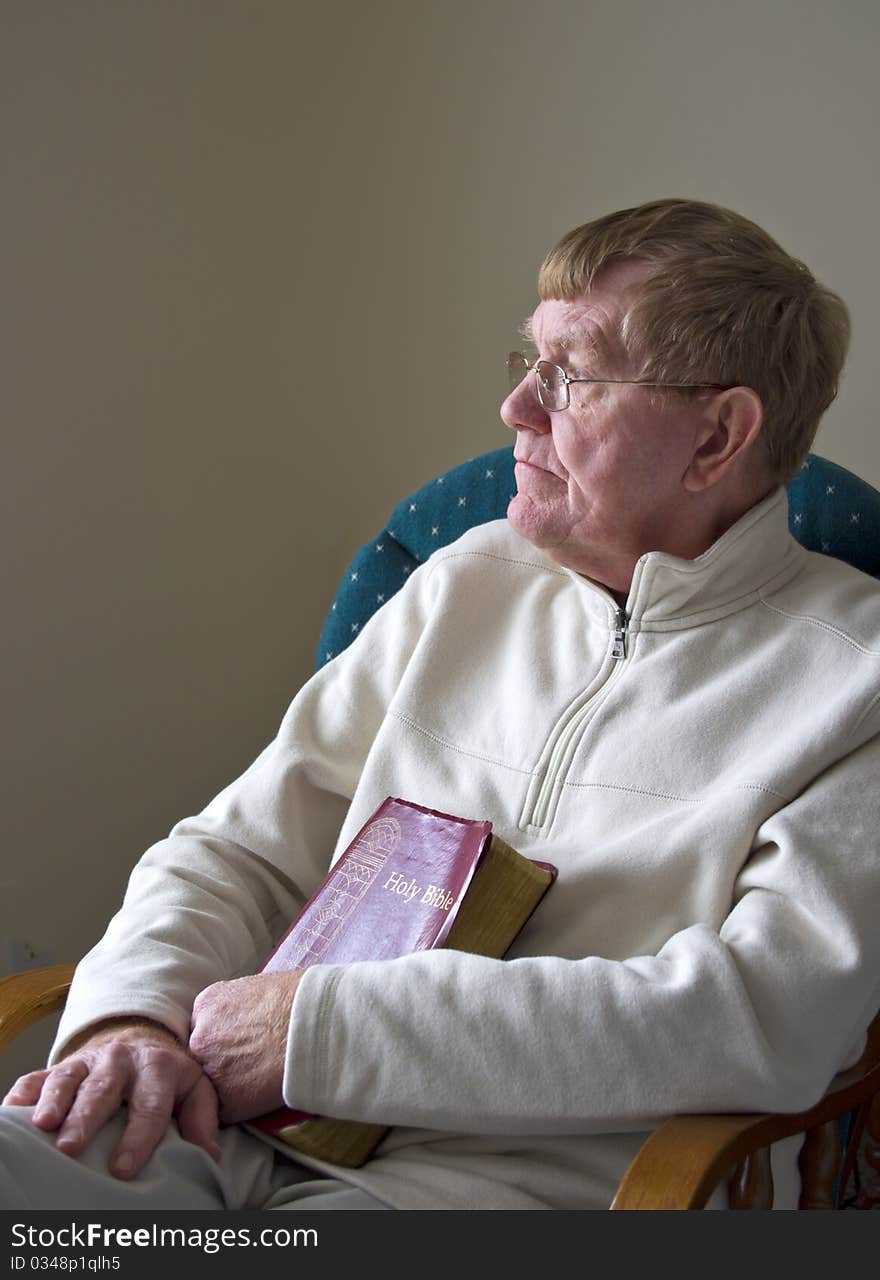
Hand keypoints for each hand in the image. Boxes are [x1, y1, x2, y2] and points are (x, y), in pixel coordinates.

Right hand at [2, 1018, 219, 1178]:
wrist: (140, 1039)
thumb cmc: (167, 1078)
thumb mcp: (194, 1089)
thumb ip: (201, 1119)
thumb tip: (209, 1156)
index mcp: (158, 1068)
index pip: (150, 1104)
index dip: (138, 1137)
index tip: (123, 1169)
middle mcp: (121, 1060)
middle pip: (103, 1090)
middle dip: (86, 1118)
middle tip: (70, 1148)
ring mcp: (87, 1061)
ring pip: (67, 1078)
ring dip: (54, 1102)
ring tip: (41, 1127)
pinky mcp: (61, 1065)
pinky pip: (36, 1077)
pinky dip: (23, 1095)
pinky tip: (12, 1114)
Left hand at [189, 971, 302, 1124]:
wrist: (315, 1025)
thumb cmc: (299, 999)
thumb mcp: (257, 987)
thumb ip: (238, 1006)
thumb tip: (244, 1021)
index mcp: (206, 1004)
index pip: (203, 1028)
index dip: (223, 1039)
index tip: (241, 1044)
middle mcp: (200, 1037)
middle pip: (201, 1056)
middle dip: (221, 1061)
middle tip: (251, 1063)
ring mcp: (210, 1071)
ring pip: (212, 1086)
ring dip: (231, 1086)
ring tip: (262, 1079)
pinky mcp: (227, 1102)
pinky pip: (229, 1110)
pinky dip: (245, 1106)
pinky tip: (266, 1092)